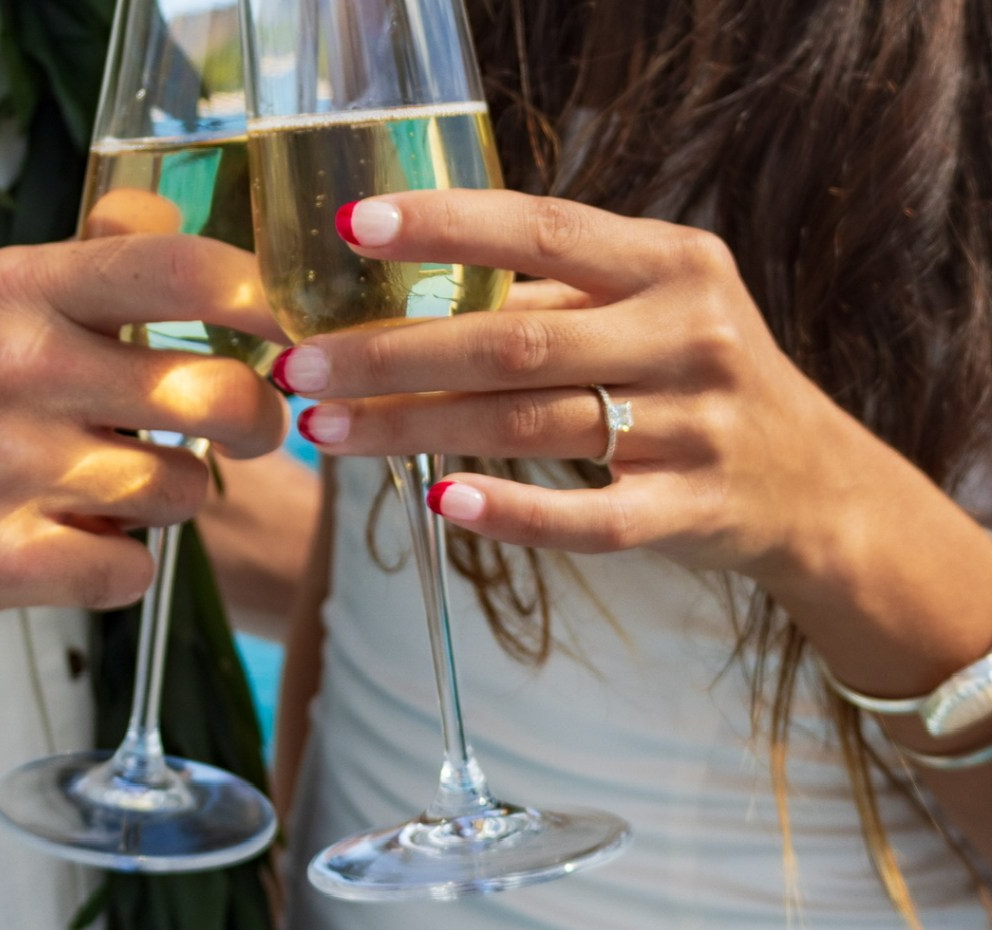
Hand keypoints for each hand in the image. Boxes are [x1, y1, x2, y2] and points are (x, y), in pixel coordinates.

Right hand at [0, 233, 287, 649]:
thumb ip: (90, 268)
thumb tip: (188, 228)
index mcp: (18, 288)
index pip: (184, 269)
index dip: (265, 299)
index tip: (290, 329)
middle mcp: (14, 367)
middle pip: (218, 395)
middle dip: (254, 422)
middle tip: (242, 431)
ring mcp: (2, 469)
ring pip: (183, 489)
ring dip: (171, 497)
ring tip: (113, 486)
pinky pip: (131, 569)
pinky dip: (120, 564)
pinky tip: (75, 543)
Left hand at [274, 189, 917, 583]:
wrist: (812, 481)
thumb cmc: (698, 375)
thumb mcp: (653, 307)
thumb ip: (554, 294)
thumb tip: (406, 288)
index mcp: (670, 263)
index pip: (543, 228)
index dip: (446, 226)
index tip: (352, 228)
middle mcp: (687, 333)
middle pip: (512, 341)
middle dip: (391, 354)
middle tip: (302, 366)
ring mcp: (693, 425)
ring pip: (529, 425)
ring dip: (414, 428)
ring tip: (327, 432)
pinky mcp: (692, 508)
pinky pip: (589, 517)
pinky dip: (510, 511)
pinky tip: (437, 501)